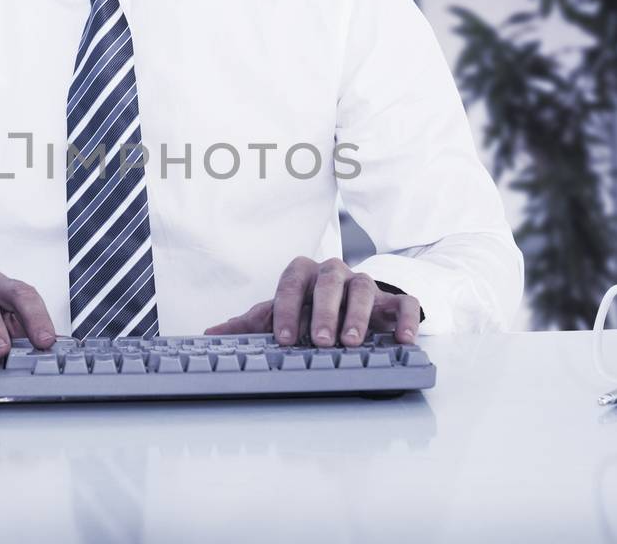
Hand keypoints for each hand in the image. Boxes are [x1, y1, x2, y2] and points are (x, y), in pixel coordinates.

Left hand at [203, 257, 421, 347]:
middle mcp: (335, 273)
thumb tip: (210, 335)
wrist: (350, 304)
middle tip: (319, 340)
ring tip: (351, 343)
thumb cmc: (310, 309)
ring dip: (358, 316)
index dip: (286, 310)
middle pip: (330, 283)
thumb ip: (250, 323)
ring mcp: (366, 284)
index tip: (283, 339)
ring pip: (364, 289)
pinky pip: (405, 302)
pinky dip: (406, 319)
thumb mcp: (280, 314)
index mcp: (304, 274)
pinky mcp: (393, 299)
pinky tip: (403, 339)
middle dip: (324, 312)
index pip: (292, 284)